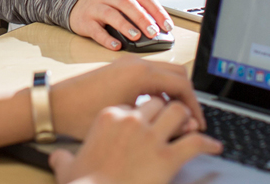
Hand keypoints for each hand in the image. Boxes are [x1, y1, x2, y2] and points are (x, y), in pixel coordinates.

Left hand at [48, 56, 205, 139]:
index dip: (195, 106)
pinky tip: (156, 108)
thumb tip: (186, 127)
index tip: (198, 123)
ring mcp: (128, 63)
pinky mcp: (121, 67)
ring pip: (165, 72)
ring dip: (174, 92)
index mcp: (140, 73)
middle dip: (188, 97)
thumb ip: (160, 122)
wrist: (55, 104)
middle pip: (178, 73)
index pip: (182, 85)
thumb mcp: (127, 121)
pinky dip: (161, 88)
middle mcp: (136, 62)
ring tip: (175, 117)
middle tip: (191, 120)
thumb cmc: (82, 114)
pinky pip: (151, 73)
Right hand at [49, 97, 222, 183]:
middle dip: (168, 108)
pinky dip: (207, 143)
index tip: (149, 119)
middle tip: (174, 119)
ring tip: (193, 125)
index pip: (134, 104)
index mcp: (109, 117)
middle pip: (158, 101)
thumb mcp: (67, 167)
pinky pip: (195, 141)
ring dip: (188, 117)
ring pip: (178, 111)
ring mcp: (150, 137)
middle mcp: (131, 120)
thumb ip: (63, 159)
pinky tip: (213, 146)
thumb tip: (56, 159)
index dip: (144, 111)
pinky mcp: (167, 156)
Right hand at [69, 0, 173, 49]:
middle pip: (128, 4)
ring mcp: (95, 7)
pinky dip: (107, 39)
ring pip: (112, 14)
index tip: (167, 25)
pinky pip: (96, 31)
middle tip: (154, 31)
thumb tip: (158, 27)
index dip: (157, 10)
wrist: (74, 3)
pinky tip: (116, 45)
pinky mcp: (85, 21)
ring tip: (136, 36)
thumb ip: (137, 9)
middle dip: (143, 18)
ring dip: (126, 26)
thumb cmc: (104, 4)